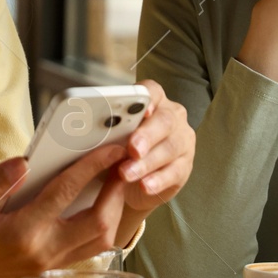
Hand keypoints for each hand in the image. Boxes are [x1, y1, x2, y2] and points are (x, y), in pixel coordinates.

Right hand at [0, 144, 133, 277]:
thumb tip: (22, 161)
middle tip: (124, 163)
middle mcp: (42, 252)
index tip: (109, 147)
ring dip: (114, 211)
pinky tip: (98, 205)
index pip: (66, 193)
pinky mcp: (47, 269)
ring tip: (115, 182)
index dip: (92, 166)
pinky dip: (101, 227)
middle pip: (99, 223)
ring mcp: (47, 265)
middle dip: (116, 191)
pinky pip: (87, 250)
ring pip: (99, 241)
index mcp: (21, 233)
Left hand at [114, 80, 194, 223]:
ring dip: (147, 162)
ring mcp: (182, 141)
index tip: (141, 109)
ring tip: (126, 173)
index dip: (147, 98)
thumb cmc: (122, 150)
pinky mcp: (185, 166)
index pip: (153, 92)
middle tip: (132, 148)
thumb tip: (91, 129)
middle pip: (164, 120)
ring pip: (170, 148)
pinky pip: (175, 172)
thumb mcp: (114, 138)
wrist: (133, 183)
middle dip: (147, 135)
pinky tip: (144, 186)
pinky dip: (157, 180)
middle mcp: (172, 118)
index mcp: (154, 102)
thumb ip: (110, 130)